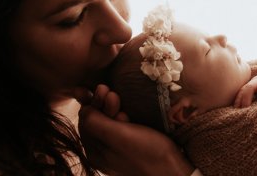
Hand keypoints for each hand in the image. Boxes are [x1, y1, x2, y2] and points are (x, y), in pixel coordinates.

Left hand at [75, 85, 193, 175]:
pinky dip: (123, 118)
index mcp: (94, 152)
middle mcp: (101, 153)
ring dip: (114, 109)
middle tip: (114, 93)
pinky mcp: (129, 148)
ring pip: (108, 122)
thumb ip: (96, 122)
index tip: (107, 90)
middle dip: (103, 104)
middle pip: (96, 120)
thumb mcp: (120, 135)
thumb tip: (83, 109)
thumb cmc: (149, 153)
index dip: (94, 103)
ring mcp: (115, 151)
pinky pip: (119, 128)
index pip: (85, 119)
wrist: (173, 171)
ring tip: (124, 106)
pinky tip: (131, 116)